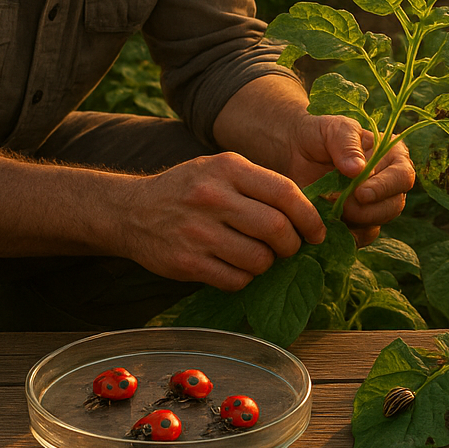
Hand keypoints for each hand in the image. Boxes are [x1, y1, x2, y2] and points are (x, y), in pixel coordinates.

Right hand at [119, 152, 326, 291]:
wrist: (131, 211)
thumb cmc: (187, 189)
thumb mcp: (220, 169)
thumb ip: (258, 184)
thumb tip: (306, 213)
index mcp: (227, 168)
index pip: (285, 192)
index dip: (309, 216)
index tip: (316, 232)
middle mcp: (212, 197)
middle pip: (276, 228)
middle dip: (291, 244)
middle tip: (289, 248)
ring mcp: (198, 231)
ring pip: (259, 259)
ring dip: (267, 264)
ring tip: (259, 257)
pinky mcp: (187, 262)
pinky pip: (235, 279)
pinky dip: (244, 278)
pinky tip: (236, 267)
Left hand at [292, 115, 413, 245]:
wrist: (292, 151)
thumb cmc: (318, 134)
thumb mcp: (333, 129)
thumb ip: (347, 144)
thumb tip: (358, 170)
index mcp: (391, 157)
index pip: (403, 176)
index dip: (385, 188)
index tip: (361, 193)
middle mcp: (387, 183)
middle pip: (394, 206)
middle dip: (369, 210)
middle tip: (342, 205)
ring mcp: (372, 205)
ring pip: (377, 224)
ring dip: (354, 222)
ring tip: (330, 208)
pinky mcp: (354, 223)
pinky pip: (359, 237)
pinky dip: (345, 235)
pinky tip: (329, 224)